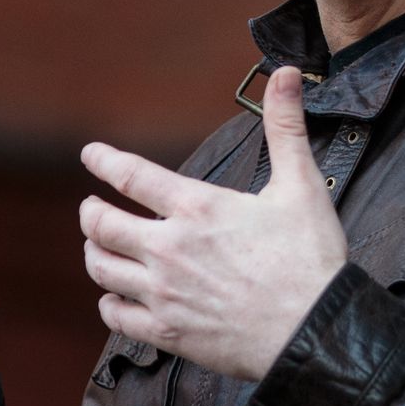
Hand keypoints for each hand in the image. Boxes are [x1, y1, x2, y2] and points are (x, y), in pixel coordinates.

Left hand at [80, 66, 348, 380]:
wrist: (313, 331)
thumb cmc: (311, 259)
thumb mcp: (302, 185)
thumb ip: (286, 127)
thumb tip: (288, 74)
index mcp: (198, 208)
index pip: (131, 175)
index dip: (104, 160)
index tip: (90, 154)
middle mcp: (169, 248)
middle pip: (101, 225)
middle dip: (90, 211)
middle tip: (90, 207)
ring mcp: (163, 293)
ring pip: (101, 269)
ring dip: (94, 253)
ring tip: (98, 246)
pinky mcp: (166, 331)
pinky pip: (114, 315)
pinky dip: (108, 302)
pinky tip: (115, 296)